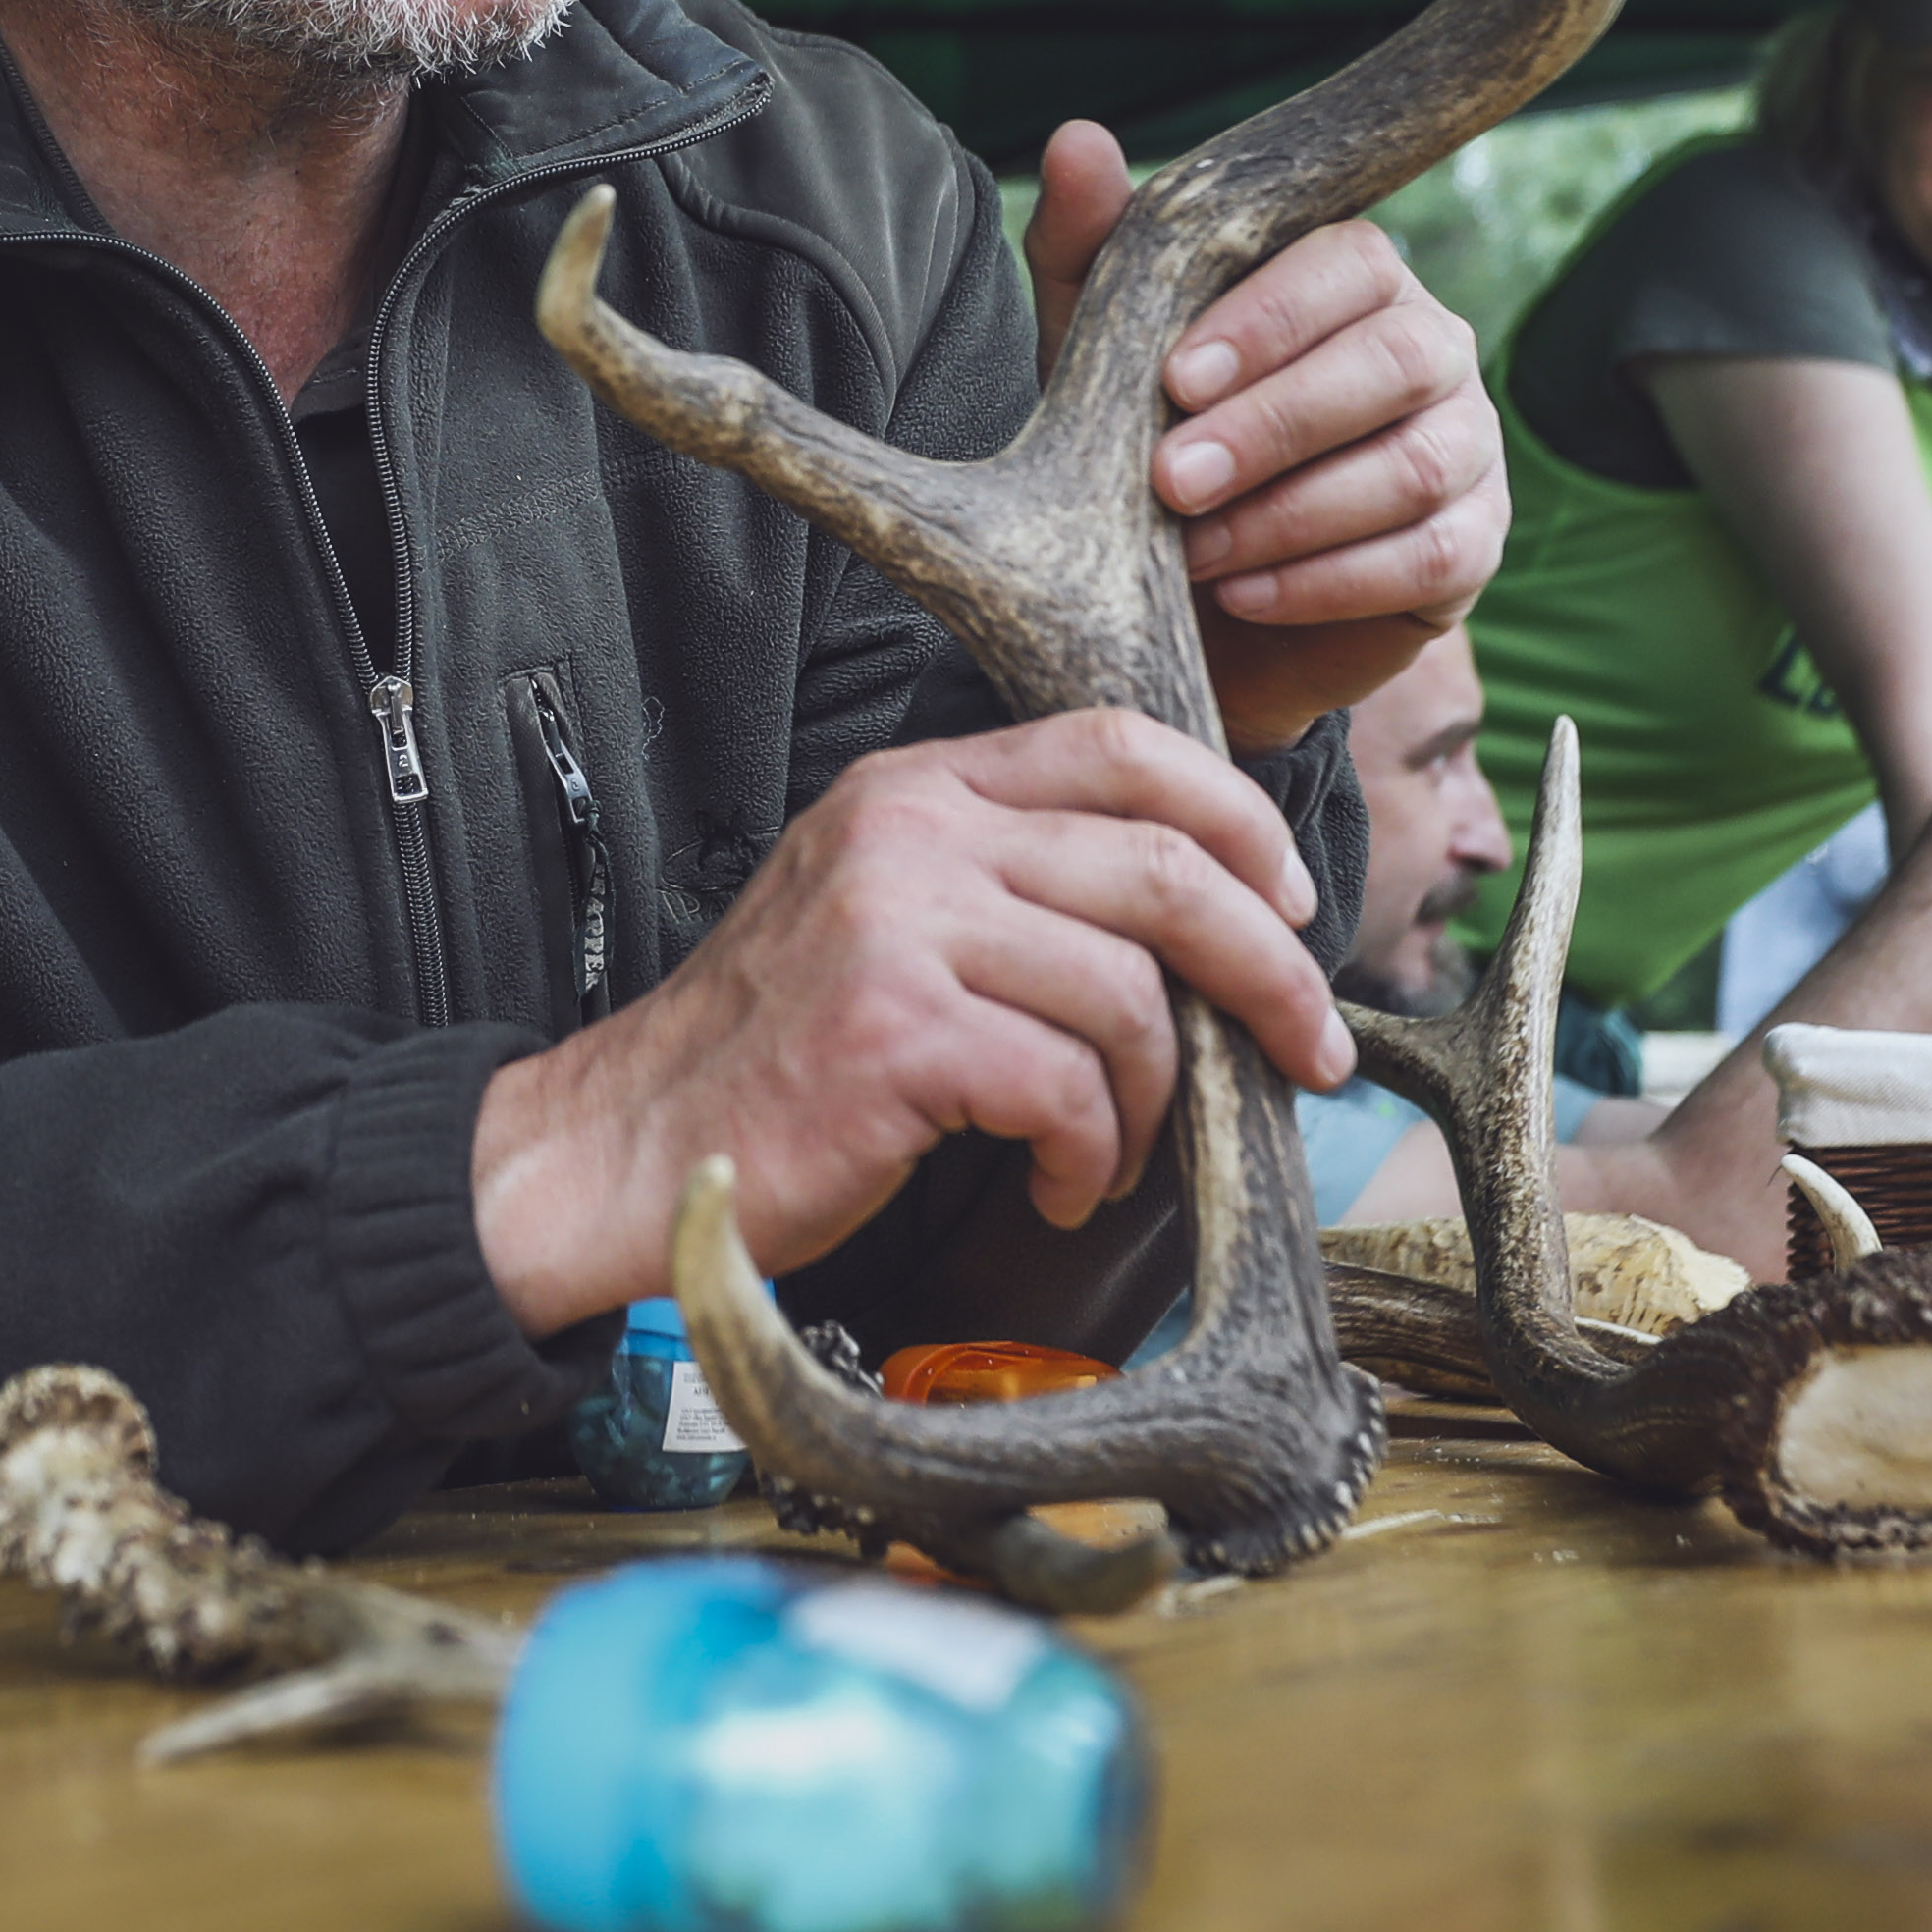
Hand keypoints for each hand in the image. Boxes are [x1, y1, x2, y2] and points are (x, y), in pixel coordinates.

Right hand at [469, 711, 1359, 1330]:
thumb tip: (1209, 926)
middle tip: (1307, 1048)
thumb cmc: (779, 1058)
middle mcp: (908, 831)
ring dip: (1160, 1096)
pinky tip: (1062, 1185)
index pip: (1122, 746)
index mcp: (917, 787)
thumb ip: (1014, 887)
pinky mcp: (892, 1035)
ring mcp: (896, 928)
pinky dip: (1091, 1153)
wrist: (624, 1150)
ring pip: (1126, 992)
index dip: (1235, 818)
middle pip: (1162, 867)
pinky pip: (1067, 1088)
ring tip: (1117, 1151)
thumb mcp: (886, 917)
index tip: (1288, 904)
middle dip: (1266, 966)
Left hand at [1025, 121, 1505, 752]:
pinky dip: (1329, 580)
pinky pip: (1431, 556)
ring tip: (1195, 553)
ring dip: (1293, 513)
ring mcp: (1468, 449)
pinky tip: (1246, 593)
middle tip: (1172, 481)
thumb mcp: (1104, 359)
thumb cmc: (1159, 452)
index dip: (1272, 317)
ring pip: (1417, 463)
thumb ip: (1092, 253)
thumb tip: (1078, 138)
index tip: (1176, 378)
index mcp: (1355, 282)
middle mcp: (1432, 350)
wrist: (1198, 612)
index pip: (1353, 261)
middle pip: (1397, 359)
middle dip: (1277, 423)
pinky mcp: (1474, 546)